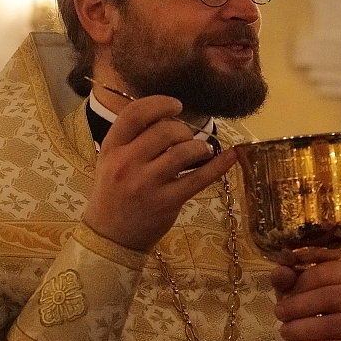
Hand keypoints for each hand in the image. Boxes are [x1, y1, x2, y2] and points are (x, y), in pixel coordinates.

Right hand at [83, 95, 235, 251]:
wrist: (111, 237)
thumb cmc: (113, 194)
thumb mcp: (110, 161)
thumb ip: (132, 138)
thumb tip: (170, 116)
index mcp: (111, 148)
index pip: (135, 114)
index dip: (159, 103)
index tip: (176, 106)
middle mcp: (126, 163)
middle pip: (164, 131)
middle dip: (183, 130)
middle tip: (187, 138)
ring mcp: (147, 184)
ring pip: (183, 151)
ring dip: (199, 147)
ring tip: (201, 151)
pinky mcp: (167, 202)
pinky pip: (199, 178)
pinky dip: (219, 165)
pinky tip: (230, 156)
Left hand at [271, 257, 340, 340]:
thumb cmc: (317, 311)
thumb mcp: (299, 291)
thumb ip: (288, 279)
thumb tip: (280, 272)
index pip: (324, 272)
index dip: (299, 284)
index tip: (282, 296)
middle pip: (330, 297)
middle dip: (298, 306)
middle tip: (279, 314)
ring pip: (332, 325)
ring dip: (301, 329)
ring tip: (285, 332)